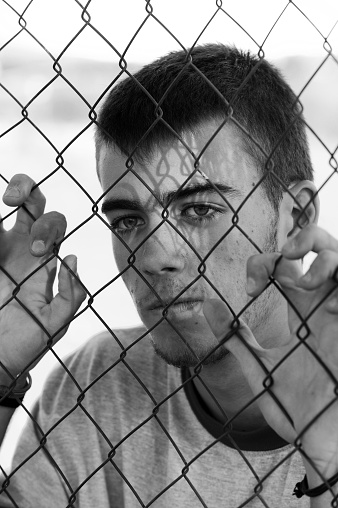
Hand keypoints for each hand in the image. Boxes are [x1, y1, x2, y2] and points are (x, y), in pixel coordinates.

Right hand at [0, 174, 85, 384]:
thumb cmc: (24, 345)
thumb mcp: (55, 323)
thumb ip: (71, 295)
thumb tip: (71, 258)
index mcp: (42, 261)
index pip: (53, 225)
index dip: (49, 227)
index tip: (38, 251)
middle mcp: (20, 250)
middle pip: (32, 205)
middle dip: (28, 192)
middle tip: (12, 202)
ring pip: (6, 208)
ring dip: (11, 192)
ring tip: (6, 199)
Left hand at [204, 224, 337, 474]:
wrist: (318, 443)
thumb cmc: (294, 406)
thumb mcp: (259, 366)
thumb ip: (234, 336)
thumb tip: (206, 302)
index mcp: (302, 311)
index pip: (286, 265)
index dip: (265, 262)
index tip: (251, 286)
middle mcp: (325, 307)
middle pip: (326, 249)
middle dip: (306, 238)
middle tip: (286, 253)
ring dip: (327, 259)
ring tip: (304, 280)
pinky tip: (329, 302)